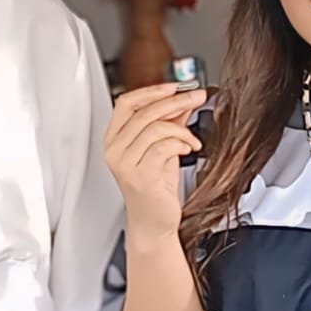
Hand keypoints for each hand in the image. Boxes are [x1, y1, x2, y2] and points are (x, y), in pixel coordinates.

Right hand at [104, 83, 206, 238]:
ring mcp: (125, 163)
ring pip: (155, 127)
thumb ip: (170, 123)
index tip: (175, 87)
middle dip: (175, 101)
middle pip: (144, 112)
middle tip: (196, 98)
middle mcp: (115, 150)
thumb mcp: (163, 148)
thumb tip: (183, 101)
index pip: (126, 102)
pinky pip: (163, 146)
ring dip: (181, 129)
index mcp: (115, 139)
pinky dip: (181, 143)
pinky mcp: (140, 176)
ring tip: (191, 140)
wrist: (154, 223)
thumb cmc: (155, 190)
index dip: (152, 91)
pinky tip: (188, 150)